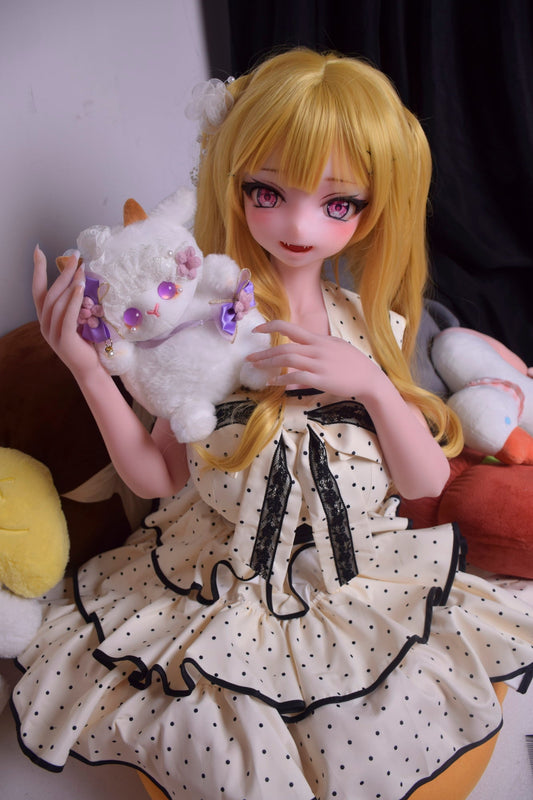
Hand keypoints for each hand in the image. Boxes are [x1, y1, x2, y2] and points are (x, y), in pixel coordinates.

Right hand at [32, 245, 100, 379]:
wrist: (90, 370)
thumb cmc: (86, 344)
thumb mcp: (78, 321)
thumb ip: (74, 305)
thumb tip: (80, 280)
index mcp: (45, 319)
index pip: (38, 290)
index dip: (37, 270)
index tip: (38, 251)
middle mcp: (44, 325)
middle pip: (50, 293)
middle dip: (62, 273)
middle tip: (75, 258)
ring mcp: (52, 333)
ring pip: (58, 303)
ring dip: (70, 284)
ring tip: (81, 270)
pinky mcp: (64, 339)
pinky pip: (66, 316)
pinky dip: (73, 301)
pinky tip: (80, 288)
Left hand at [248, 320, 385, 397]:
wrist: (369, 379)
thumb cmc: (353, 363)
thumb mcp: (335, 347)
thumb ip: (317, 347)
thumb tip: (300, 352)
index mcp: (318, 339)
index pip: (290, 327)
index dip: (271, 327)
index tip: (257, 330)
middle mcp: (317, 349)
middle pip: (284, 347)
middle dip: (264, 352)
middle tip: (250, 358)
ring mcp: (319, 364)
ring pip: (288, 360)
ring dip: (269, 364)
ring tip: (257, 369)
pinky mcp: (321, 379)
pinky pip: (297, 378)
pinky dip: (282, 380)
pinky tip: (273, 383)